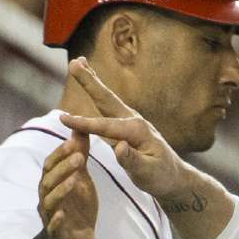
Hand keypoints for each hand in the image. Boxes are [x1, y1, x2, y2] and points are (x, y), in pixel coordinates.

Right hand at [38, 128, 97, 238]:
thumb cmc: (77, 207)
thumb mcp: (81, 179)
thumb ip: (79, 157)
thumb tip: (79, 130)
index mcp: (51, 184)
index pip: (51, 165)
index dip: (60, 153)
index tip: (73, 142)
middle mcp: (47, 198)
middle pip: (49, 180)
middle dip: (63, 168)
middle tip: (80, 157)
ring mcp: (50, 217)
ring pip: (50, 201)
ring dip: (61, 190)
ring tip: (75, 180)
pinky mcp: (58, 235)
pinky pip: (54, 227)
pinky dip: (56, 220)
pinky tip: (62, 214)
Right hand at [59, 58, 187, 198]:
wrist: (174, 177)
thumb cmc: (161, 177)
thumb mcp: (147, 173)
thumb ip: (132, 161)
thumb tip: (119, 147)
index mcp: (136, 131)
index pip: (105, 127)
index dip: (83, 123)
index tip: (63, 118)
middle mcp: (134, 120)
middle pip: (106, 99)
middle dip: (90, 81)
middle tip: (74, 62)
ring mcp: (130, 120)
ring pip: (107, 98)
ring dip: (92, 80)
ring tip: (79, 62)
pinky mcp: (127, 124)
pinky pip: (108, 106)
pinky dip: (97, 91)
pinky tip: (91, 84)